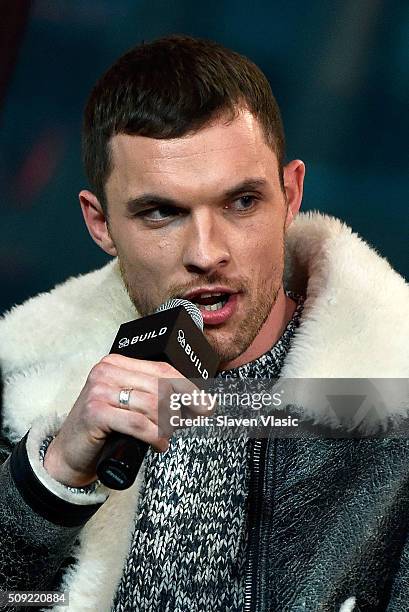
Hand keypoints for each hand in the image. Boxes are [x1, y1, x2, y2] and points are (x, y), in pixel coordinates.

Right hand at [43, 354, 206, 486]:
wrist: (68, 455)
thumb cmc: (102, 430)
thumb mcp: (128, 406)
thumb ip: (152, 397)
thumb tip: (195, 400)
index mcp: (116, 363)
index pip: (162, 369)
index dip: (188, 385)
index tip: (206, 401)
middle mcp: (106, 371)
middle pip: (160, 385)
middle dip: (184, 404)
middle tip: (196, 418)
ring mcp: (99, 390)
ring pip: (152, 405)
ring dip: (168, 424)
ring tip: (169, 434)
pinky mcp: (96, 412)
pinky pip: (138, 424)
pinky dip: (155, 436)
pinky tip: (160, 444)